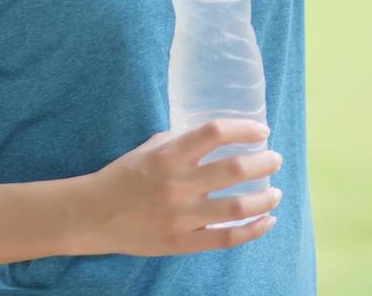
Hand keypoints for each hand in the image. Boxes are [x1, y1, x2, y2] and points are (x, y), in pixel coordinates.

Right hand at [80, 119, 283, 255]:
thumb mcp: (149, 148)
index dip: (243, 129)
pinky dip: (253, 230)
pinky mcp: (183, 242)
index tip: (261, 130)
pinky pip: (226, 238)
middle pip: (233, 170)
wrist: (95, 215)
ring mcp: (181, 217)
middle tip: (275, 159)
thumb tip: (215, 136)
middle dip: (263, 162)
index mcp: (168, 155)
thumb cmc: (124, 176)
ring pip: (236, 207)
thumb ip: (181, 141)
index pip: (214, 133)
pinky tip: (267, 221)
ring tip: (276, 192)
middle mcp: (177, 185)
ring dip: (264, 198)